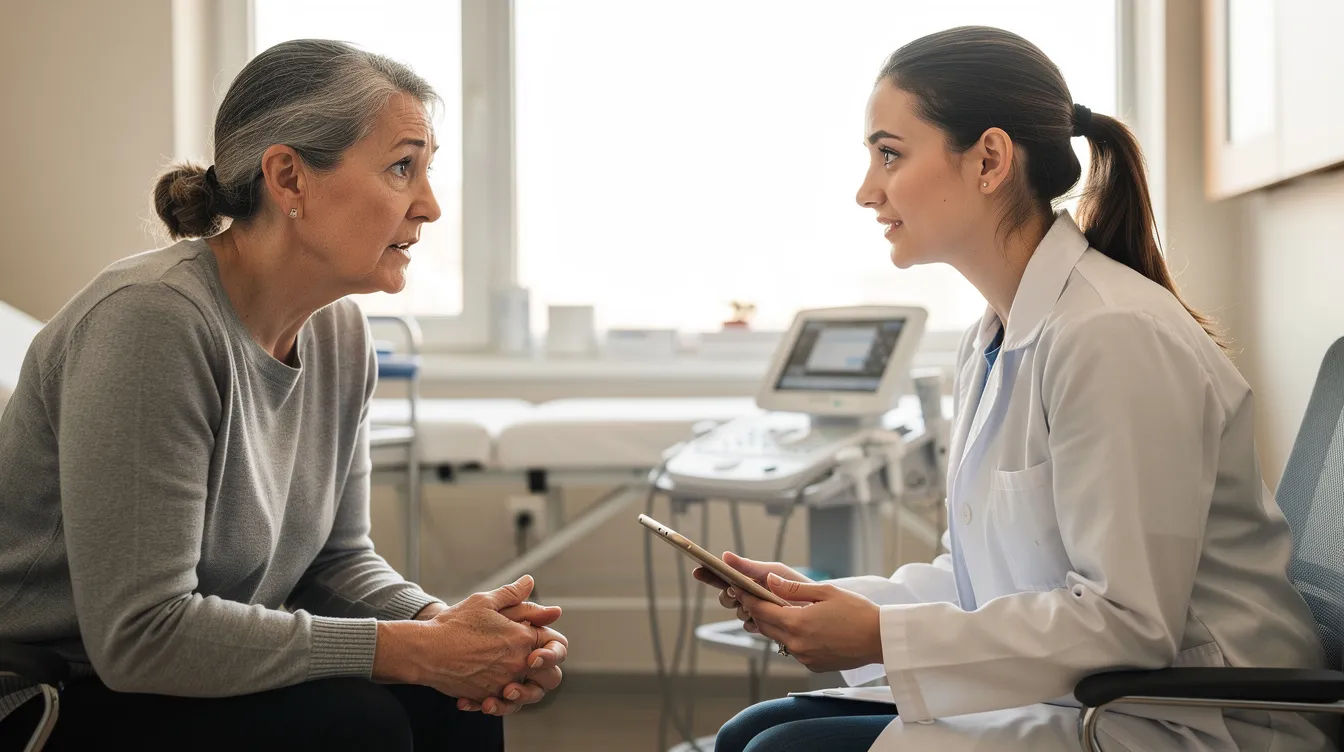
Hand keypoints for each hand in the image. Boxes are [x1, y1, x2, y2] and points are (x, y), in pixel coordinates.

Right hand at [373, 575, 564, 709]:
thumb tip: (530, 582)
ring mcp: (502, 683)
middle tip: (531, 664)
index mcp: (522, 638)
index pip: (556, 645)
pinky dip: (496, 701)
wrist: (426, 651)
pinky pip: (501, 705)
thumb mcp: (484, 602)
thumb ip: (512, 594)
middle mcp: (517, 664)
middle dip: (546, 671)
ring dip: (522, 692)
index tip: (539, 641)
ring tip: (506, 683)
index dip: (553, 644)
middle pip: (551, 678)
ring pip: (528, 696)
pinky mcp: (486, 697)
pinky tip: (483, 690)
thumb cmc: (454, 624)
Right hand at [692, 552, 810, 629]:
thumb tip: (725, 556)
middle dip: (727, 595)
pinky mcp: (764, 626)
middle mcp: (749, 595)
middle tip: (734, 592)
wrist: (817, 604)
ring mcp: (755, 611)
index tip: (698, 570)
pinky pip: (750, 626)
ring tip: (756, 603)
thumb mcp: (772, 571)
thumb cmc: (795, 583)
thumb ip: (748, 566)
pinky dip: (754, 621)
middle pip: (725, 597)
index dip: (709, 574)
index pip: (723, 576)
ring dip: (743, 608)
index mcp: (748, 579)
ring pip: (738, 612)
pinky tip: (762, 617)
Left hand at [736, 573, 881, 672]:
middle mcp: (797, 643)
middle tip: (752, 595)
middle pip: (765, 626)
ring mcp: (804, 657)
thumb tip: (769, 581)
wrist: (880, 639)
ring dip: (774, 624)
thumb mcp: (825, 591)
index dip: (747, 598)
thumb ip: (793, 588)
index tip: (738, 588)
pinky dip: (791, 637)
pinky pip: (794, 649)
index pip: (761, 610)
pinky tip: (800, 626)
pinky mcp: (813, 665)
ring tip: (775, 608)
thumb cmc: (857, 611)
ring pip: (778, 638)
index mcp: (797, 623)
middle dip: (757, 611)